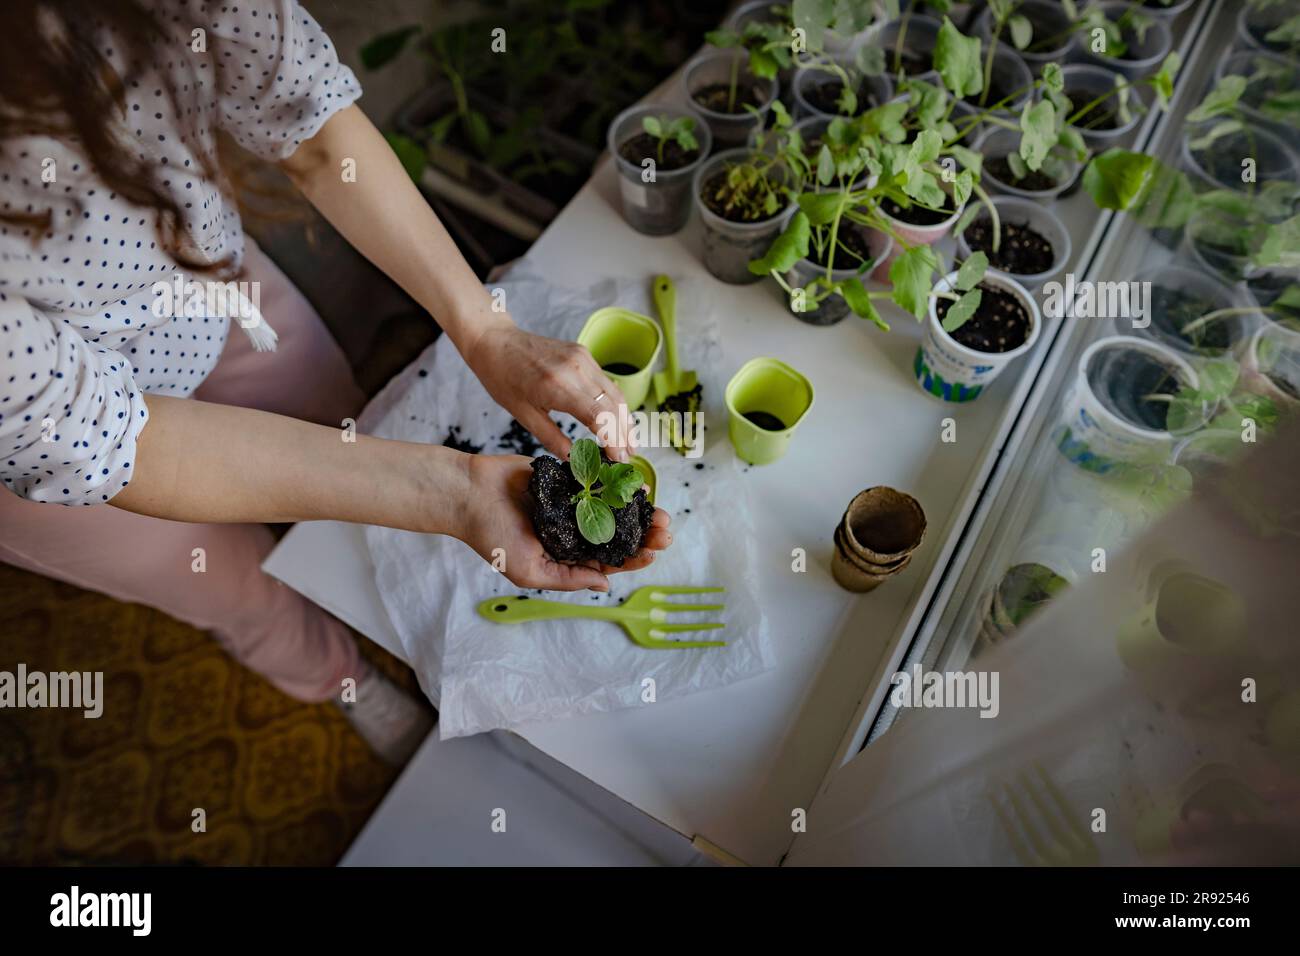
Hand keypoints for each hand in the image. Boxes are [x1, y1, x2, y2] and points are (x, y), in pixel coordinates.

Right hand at [458, 453, 670, 591]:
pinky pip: (599, 480)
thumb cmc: (492, 537)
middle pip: (618, 534)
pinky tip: (636, 483)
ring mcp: (573, 503)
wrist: (469, 493)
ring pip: (614, 508)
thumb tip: (606, 584)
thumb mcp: (528, 571)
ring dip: (638, 510)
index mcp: (567, 555)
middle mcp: (574, 530)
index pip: (608, 561)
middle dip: (644, 534)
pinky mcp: (568, 478)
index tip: (652, 554)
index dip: (633, 559)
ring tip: (659, 509)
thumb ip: (567, 579)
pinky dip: (618, 482)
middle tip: (665, 530)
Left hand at [465, 324, 633, 460]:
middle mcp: (575, 369)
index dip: (613, 440)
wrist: (495, 341)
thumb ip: (552, 438)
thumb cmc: (502, 378)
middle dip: (624, 434)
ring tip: (628, 442)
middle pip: (613, 406)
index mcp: (557, 386)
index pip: (598, 417)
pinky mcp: (583, 353)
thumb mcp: (523, 415)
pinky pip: (605, 381)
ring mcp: (582, 358)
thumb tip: (575, 460)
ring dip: (624, 419)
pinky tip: (615, 419)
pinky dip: (614, 402)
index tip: (618, 460)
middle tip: (628, 457)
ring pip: (615, 393)